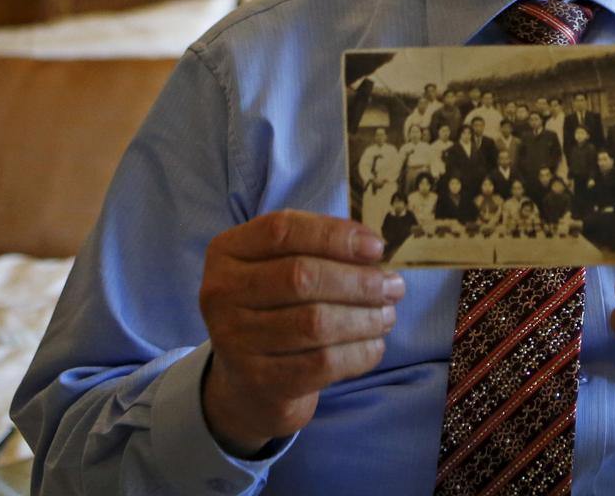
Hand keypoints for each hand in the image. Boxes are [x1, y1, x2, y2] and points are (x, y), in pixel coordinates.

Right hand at [198, 210, 404, 455]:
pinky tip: (374, 345)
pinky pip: (322, 363)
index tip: (376, 246)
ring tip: (387, 315)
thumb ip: (317, 248)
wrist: (247, 384)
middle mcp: (221, 293)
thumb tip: (371, 247)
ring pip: (315, 322)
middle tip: (394, 287)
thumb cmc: (275, 309)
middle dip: (358, 281)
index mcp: (226, 252)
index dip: (334, 235)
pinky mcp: (259, 380)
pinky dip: (359, 352)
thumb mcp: (280, 267)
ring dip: (364, 318)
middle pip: (301, 277)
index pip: (282, 230)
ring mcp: (235, 340)